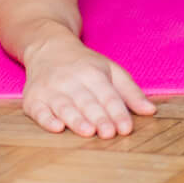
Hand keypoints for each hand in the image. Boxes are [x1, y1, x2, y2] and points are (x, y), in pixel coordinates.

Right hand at [21, 36, 155, 137]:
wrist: (48, 48)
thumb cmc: (84, 65)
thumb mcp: (111, 71)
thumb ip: (130, 92)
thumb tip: (151, 111)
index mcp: (94, 73)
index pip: (108, 95)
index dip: (117, 112)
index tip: (126, 129)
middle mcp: (71, 80)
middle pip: (87, 102)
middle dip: (99, 118)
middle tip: (109, 134)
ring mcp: (50, 89)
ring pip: (65, 106)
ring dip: (76, 119)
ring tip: (88, 132)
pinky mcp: (33, 98)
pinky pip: (39, 110)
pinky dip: (46, 119)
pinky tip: (56, 128)